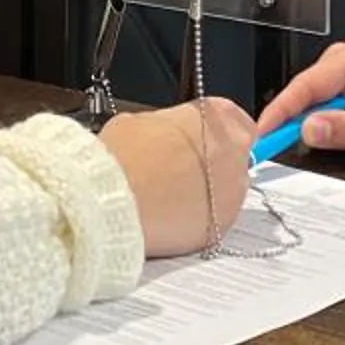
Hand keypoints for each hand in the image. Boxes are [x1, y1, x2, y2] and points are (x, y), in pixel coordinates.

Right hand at [99, 98, 255, 257]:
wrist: (109, 200)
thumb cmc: (121, 157)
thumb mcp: (140, 122)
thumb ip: (166, 126)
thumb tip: (165, 135)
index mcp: (218, 118)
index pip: (233, 120)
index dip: (210, 133)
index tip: (197, 141)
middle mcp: (234, 153)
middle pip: (233, 157)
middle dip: (210, 164)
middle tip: (177, 170)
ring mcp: (233, 193)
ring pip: (226, 192)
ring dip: (205, 193)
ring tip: (168, 197)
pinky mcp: (222, 227)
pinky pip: (214, 221)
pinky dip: (197, 220)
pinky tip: (168, 216)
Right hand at [256, 38, 344, 163]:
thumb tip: (309, 129)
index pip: (308, 84)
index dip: (280, 111)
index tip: (262, 135)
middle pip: (303, 90)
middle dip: (288, 120)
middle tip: (271, 151)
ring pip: (308, 97)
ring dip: (301, 122)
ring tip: (300, 145)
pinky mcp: (344, 83)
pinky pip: (318, 102)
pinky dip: (313, 121)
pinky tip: (319, 136)